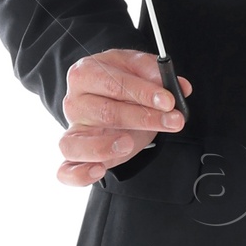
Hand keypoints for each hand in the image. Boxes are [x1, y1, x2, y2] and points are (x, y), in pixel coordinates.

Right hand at [58, 48, 190, 186]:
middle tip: (173, 121)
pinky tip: (99, 171)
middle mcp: (74, 102)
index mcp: (86, 73)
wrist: (108, 99)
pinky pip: (66, 170)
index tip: (169, 101)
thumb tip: (179, 86)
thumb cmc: (121, 85)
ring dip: (104, 146)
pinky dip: (78, 175)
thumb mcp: (138, 71)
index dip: (143, 92)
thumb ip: (156, 74)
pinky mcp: (75, 155)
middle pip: (105, 112)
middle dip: (143, 118)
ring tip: (128, 144)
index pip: (113, 82)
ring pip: (76, 143)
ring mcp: (73, 130)